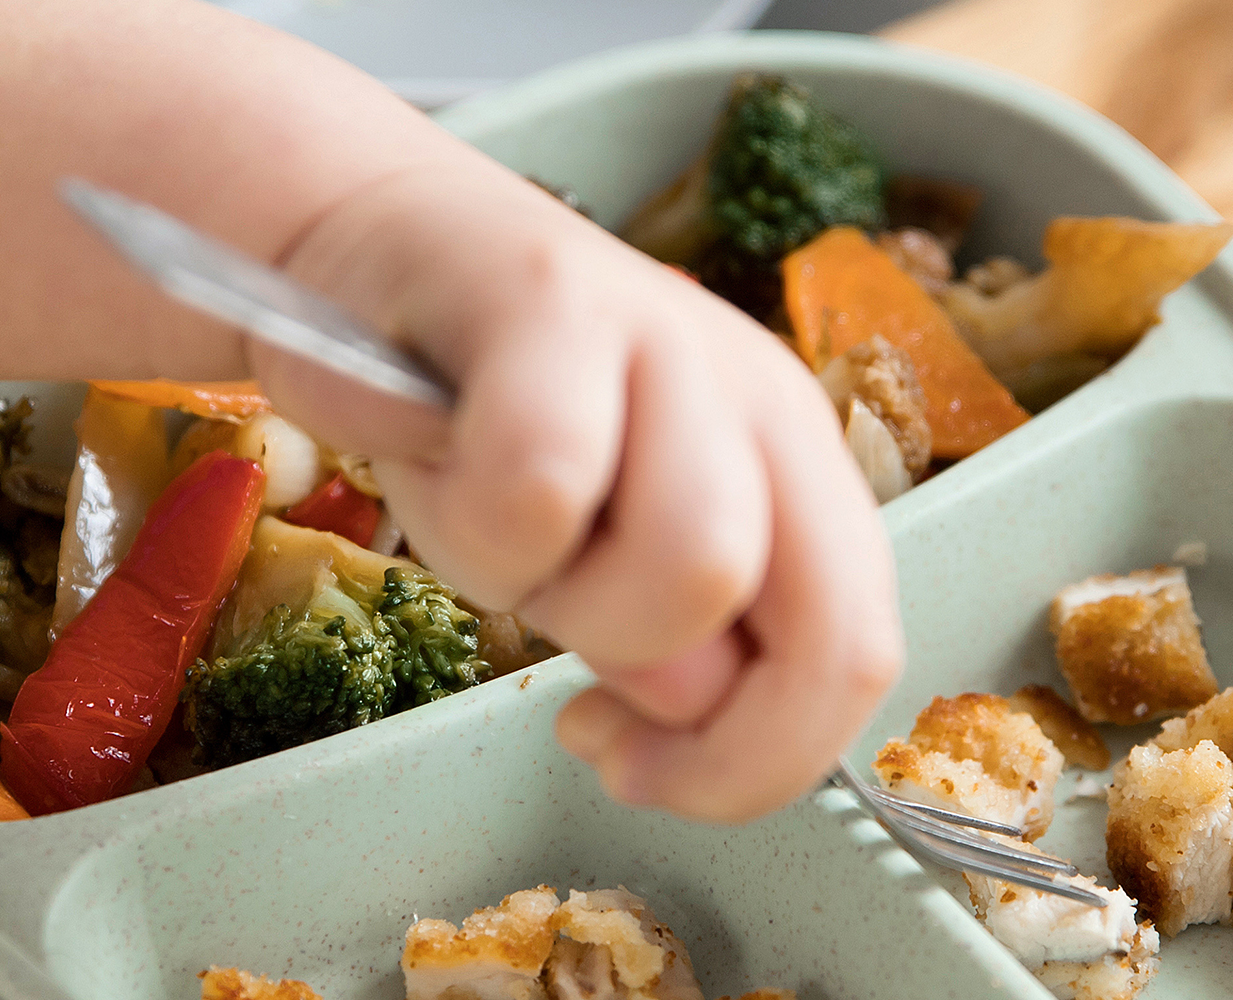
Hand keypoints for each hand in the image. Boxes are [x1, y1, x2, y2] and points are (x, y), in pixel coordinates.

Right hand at [257, 162, 905, 824]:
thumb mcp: (591, 561)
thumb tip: (683, 714)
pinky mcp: (558, 298)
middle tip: (555, 647)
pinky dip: (467, 513)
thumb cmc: (489, 418)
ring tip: (487, 525)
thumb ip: (667, 647)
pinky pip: (542, 480)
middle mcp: (763, 405)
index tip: (631, 768)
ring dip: (556, 596)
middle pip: (809, 632)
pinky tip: (433, 459)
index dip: (751, 766)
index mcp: (797, 478)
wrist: (380, 251)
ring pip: (695, 564)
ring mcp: (674, 343)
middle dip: (666, 695)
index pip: (853, 660)